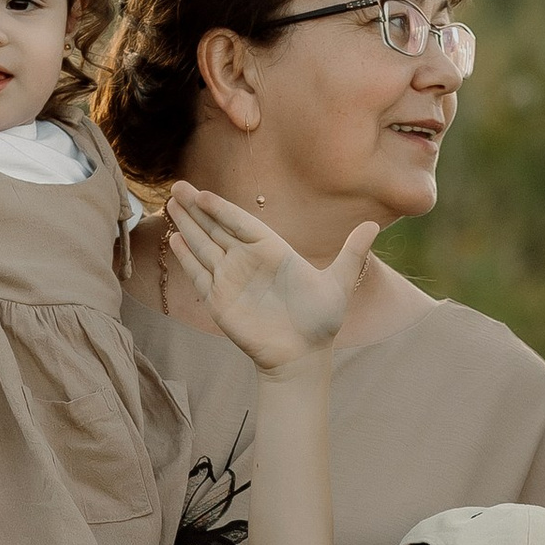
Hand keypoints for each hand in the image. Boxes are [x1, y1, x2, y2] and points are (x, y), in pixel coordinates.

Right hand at [163, 188, 373, 370]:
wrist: (302, 357)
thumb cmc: (321, 322)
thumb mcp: (339, 283)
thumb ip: (352, 253)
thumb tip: (375, 226)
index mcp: (273, 251)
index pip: (241, 222)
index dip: (221, 208)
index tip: (203, 193)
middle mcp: (248, 261)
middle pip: (217, 228)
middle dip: (196, 208)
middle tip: (177, 186)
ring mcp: (232, 280)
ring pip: (204, 246)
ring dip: (187, 226)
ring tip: (170, 203)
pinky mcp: (220, 301)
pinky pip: (199, 274)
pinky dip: (186, 258)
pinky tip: (174, 239)